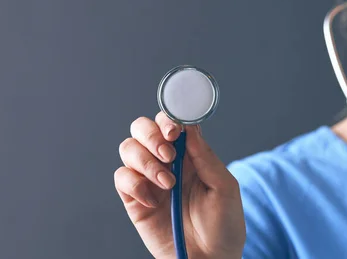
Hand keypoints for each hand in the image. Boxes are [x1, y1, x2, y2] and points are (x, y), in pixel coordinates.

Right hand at [114, 111, 245, 258]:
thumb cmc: (223, 226)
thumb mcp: (224, 188)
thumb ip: (206, 157)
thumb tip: (190, 127)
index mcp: (190, 155)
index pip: (171, 124)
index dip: (168, 120)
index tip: (174, 130)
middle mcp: (166, 163)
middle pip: (142, 129)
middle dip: (151, 134)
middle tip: (168, 154)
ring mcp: (148, 180)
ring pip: (128, 148)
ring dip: (145, 160)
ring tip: (168, 183)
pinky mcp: (134, 199)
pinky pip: (122, 178)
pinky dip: (134, 183)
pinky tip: (153, 199)